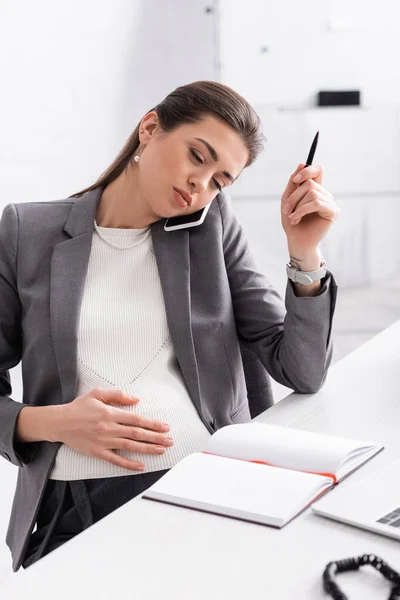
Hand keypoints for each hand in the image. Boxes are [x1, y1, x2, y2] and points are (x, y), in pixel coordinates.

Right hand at [54, 388, 173, 470]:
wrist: (59, 422)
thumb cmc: (79, 407)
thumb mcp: (97, 394)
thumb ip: (117, 395)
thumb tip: (136, 400)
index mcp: (110, 413)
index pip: (137, 419)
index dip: (152, 424)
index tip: (165, 427)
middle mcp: (109, 428)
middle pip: (137, 434)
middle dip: (155, 438)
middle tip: (170, 440)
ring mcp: (103, 441)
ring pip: (130, 447)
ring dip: (147, 449)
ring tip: (161, 450)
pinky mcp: (97, 452)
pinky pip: (115, 460)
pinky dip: (129, 464)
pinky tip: (141, 466)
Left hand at [281, 163, 339, 254]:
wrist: (297, 241)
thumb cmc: (292, 222)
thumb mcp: (288, 199)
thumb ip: (294, 183)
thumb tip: (302, 163)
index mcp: (316, 190)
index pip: (317, 170)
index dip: (308, 171)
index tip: (295, 181)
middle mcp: (325, 195)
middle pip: (310, 183)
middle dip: (294, 196)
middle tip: (286, 210)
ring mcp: (330, 203)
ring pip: (312, 193)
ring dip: (297, 205)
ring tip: (292, 217)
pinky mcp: (333, 212)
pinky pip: (316, 203)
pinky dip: (302, 210)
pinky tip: (296, 219)